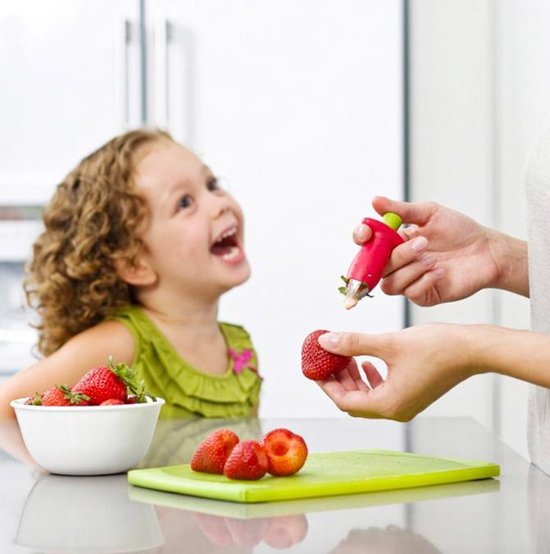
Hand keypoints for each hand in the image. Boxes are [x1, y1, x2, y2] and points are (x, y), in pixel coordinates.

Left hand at [315, 324, 478, 421]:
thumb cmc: (435, 348)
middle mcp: (395, 410)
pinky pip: (382, 390)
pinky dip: (370, 377)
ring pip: (367, 396)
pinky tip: (366, 360)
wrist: (472, 349)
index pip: (344, 401)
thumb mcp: (387, 344)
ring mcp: (405, 403)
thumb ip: (353, 344)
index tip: (314, 367)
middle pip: (354, 400)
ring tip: (344, 355)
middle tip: (326, 358)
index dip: (326, 384)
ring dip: (353, 377)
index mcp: (387, 405)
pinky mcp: (412, 393)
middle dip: (338, 379)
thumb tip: (325, 341)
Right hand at [354, 196, 502, 305]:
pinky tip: (440, 272)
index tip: (366, 233)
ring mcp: (409, 281)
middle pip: (376, 267)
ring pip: (389, 284)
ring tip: (433, 258)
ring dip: (410, 269)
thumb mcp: (430, 213)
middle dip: (397, 256)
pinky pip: (410, 293)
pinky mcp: (423, 295)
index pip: (366, 245)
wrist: (486, 250)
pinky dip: (424, 280)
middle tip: (423, 242)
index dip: (361, 239)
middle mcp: (397, 264)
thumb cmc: (460, 230)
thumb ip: (401, 210)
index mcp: (394, 243)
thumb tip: (375, 201)